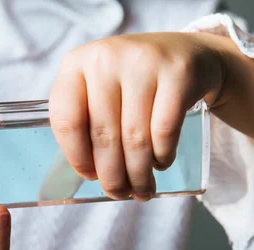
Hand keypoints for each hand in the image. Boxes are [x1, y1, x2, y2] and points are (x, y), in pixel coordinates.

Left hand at [49, 32, 229, 200]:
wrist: (186, 53)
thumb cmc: (132, 81)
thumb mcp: (100, 88)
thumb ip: (86, 119)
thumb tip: (88, 175)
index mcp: (77, 64)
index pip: (67, 120)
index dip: (76, 156)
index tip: (89, 176)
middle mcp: (107, 58)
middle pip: (103, 134)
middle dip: (112, 175)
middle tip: (119, 193)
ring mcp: (143, 62)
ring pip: (135, 138)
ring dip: (138, 174)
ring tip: (141, 190)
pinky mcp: (178, 73)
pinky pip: (165, 131)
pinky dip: (162, 155)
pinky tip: (161, 163)